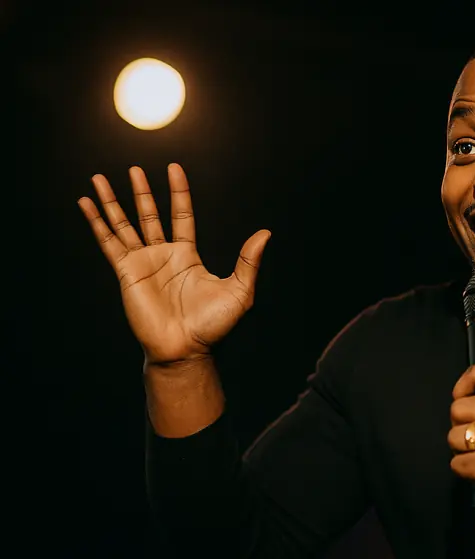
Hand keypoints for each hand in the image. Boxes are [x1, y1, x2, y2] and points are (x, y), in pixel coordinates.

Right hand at [78, 164, 270, 364]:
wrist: (186, 349)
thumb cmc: (213, 325)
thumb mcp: (239, 290)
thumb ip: (249, 261)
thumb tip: (265, 234)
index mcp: (188, 256)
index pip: (182, 215)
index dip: (179, 192)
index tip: (174, 169)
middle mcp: (163, 255)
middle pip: (149, 215)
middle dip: (142, 192)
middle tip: (134, 169)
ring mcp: (143, 263)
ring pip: (124, 224)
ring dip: (112, 202)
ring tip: (99, 178)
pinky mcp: (126, 273)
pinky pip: (108, 242)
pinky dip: (96, 223)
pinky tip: (85, 204)